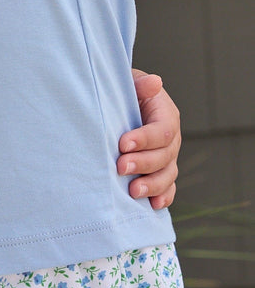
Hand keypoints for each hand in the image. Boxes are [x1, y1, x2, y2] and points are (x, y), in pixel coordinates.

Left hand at [120, 71, 180, 209]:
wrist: (116, 105)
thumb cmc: (122, 92)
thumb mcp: (129, 82)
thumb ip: (140, 84)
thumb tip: (154, 83)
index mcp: (165, 115)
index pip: (161, 130)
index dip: (144, 139)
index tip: (123, 144)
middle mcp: (170, 139)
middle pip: (165, 156)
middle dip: (143, 163)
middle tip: (120, 167)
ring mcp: (167, 157)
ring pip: (167, 174)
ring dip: (152, 185)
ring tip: (133, 191)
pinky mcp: (160, 172)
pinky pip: (168, 188)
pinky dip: (163, 197)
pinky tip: (153, 205)